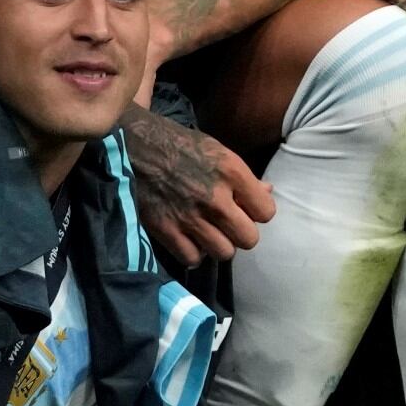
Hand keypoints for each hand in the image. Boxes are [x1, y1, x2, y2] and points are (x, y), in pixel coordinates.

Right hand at [119, 110, 274, 265]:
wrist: (136, 146)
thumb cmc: (182, 146)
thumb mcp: (219, 152)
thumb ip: (244, 177)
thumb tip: (268, 191)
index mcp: (232, 173)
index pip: (266, 212)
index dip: (258, 212)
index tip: (247, 208)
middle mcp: (215, 198)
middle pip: (248, 239)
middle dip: (241, 233)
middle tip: (229, 224)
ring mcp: (190, 217)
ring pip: (224, 253)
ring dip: (218, 245)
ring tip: (209, 232)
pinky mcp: (166, 230)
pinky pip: (193, 259)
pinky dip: (193, 253)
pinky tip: (189, 239)